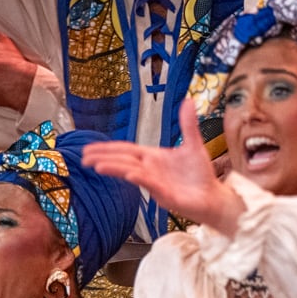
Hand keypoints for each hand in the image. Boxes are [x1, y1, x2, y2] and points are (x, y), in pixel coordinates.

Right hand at [84, 100, 243, 236]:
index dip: (107, 148)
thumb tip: (188, 100)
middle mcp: (150, 169)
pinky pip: (150, 185)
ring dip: (115, 168)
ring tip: (97, 166)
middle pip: (123, 161)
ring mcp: (156, 183)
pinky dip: (140, 179)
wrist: (213, 197)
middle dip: (103, 158)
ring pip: (132, 172)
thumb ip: (187, 124)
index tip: (88, 148)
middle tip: (83, 157)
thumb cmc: (200, 174)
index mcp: (153, 157)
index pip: (125, 150)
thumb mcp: (193, 145)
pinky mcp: (165, 195)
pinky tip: (129, 174)